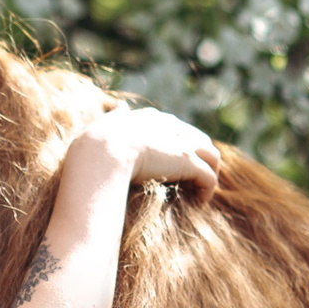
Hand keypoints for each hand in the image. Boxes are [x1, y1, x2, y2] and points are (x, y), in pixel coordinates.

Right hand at [76, 105, 221, 200]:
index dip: (179, 146)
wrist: (102, 153)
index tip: (173, 164)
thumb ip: (115, 115)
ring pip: (212, 156)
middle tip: (193, 180)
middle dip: (201, 159)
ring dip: (209, 174)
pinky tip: (199, 202)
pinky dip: (207, 191)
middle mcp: (172, 126)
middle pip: (200, 140)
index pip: (176, 128)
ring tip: (200, 193)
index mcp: (152, 118)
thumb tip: (118, 105)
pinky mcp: (188, 162)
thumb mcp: (105, 123)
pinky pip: (209, 178)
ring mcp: (182, 144)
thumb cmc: (96, 144)